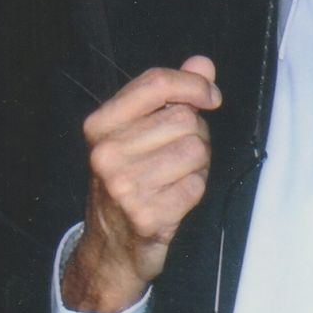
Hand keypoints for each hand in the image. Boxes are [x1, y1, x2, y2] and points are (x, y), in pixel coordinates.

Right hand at [62, 55, 220, 312]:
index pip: (156, 82)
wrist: (109, 249)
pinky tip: (176, 198)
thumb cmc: (129, 181)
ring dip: (198, 163)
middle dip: (196, 133)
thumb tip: (202, 64)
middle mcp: (107, 154)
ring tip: (176, 175)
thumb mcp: (138, 133)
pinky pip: (197, 185)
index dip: (193, 84)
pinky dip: (195, 189)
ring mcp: (124, 187)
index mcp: (101, 126)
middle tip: (179, 152)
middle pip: (185, 118)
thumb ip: (171, 94)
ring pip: (196, 150)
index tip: (211, 96)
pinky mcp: (147, 216)